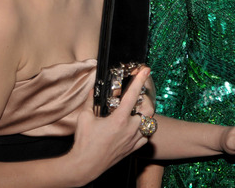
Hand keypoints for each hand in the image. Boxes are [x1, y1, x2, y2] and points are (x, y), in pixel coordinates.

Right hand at [67, 67, 151, 183]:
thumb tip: (93, 90)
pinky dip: (143, 130)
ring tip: (137, 111)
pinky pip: (145, 137)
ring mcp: (133, 140)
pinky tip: (135, 127)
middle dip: (147, 100)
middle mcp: (130, 129)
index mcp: (119, 119)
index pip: (133, 95)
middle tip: (140, 96)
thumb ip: (91, 102)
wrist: (85, 165)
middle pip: (149, 109)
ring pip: (149, 123)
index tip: (146, 70)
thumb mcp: (84, 118)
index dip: (140, 80)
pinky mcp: (133, 149)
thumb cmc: (84, 142)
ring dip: (145, 116)